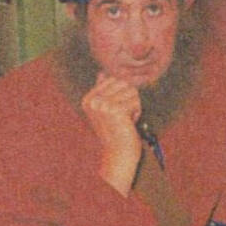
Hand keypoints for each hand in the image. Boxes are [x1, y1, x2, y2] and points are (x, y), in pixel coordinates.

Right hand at [81, 73, 141, 196]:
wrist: (119, 152)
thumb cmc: (116, 129)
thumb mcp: (106, 108)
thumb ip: (103, 91)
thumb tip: (101, 72)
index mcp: (88, 99)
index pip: (115, 79)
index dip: (122, 94)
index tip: (115, 111)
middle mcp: (92, 101)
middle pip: (124, 83)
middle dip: (130, 98)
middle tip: (122, 116)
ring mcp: (102, 105)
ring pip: (132, 91)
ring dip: (134, 105)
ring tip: (125, 120)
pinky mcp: (114, 110)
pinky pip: (135, 101)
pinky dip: (137, 112)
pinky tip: (128, 124)